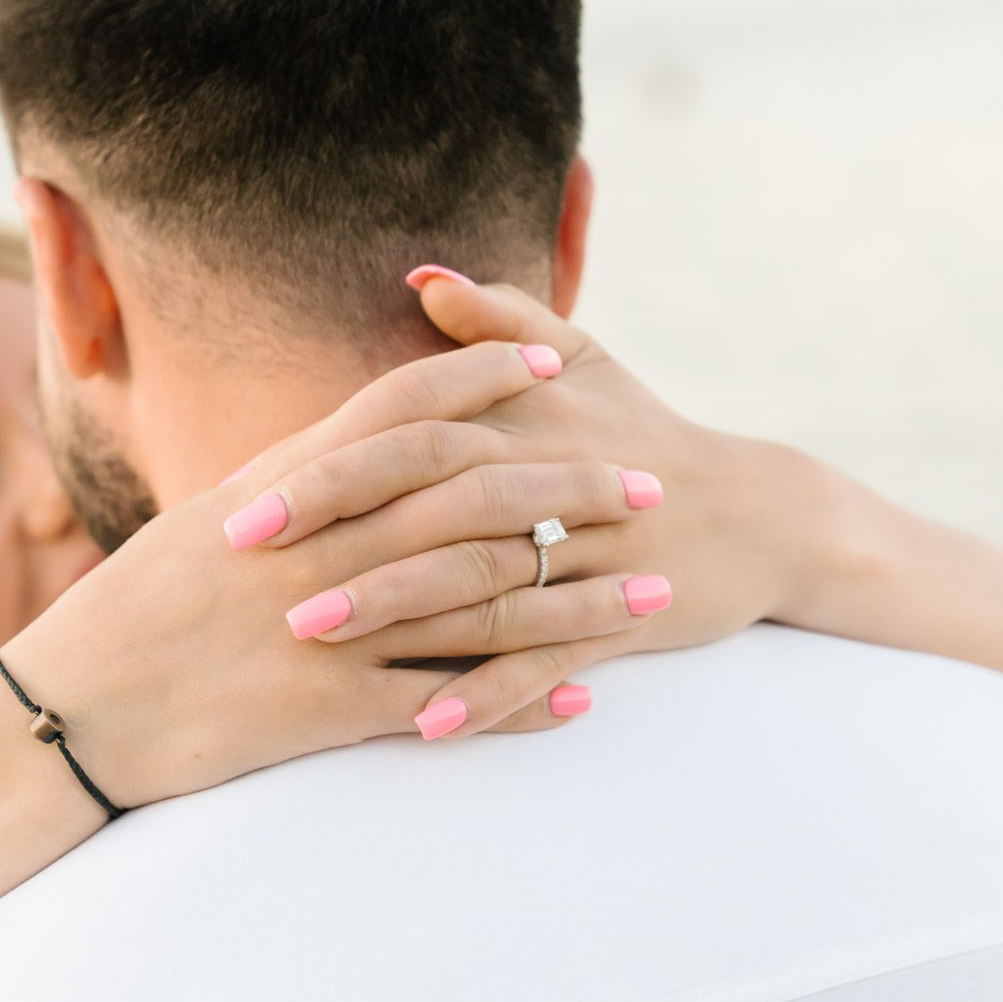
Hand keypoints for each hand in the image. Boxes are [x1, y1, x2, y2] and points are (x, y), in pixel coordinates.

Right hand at [0, 331, 680, 805]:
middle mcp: (321, 545)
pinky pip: (450, 702)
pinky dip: (522, 698)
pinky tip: (584, 698)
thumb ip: (300, 482)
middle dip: (575, 487)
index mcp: (288, 485)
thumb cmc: (135, 610)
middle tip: (652, 485)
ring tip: (654, 596)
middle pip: (475, 498)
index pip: (406, 406)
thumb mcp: (213, 521)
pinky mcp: (331, 709)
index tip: (558, 358)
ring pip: (484, 602)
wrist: (69, 709)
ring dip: (579, 598)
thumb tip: (365, 444)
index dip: (486, 373)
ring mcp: (331, 628)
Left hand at [228, 270, 836, 737]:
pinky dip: (489, 692)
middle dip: (336, 530)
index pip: (410, 433)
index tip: (242, 499)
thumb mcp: (585, 359)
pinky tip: (426, 724)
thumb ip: (498, 317)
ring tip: (307, 638)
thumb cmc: (646, 431)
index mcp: (530, 416)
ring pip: (480, 581)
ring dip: (391, 611)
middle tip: (248, 563)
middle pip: (431, 499)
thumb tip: (418, 278)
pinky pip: (548, 659)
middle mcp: (554, 477)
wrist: (760, 513)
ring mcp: (592, 551)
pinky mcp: (625, 616)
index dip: (326, 464)